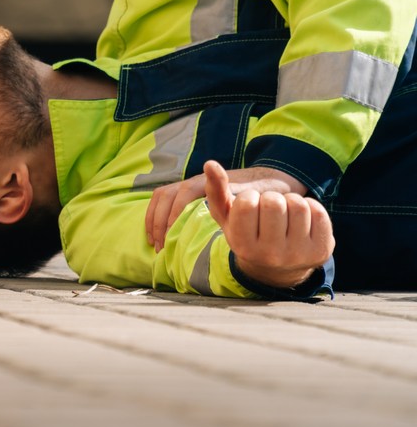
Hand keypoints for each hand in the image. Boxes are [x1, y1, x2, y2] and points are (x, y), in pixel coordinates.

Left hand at [145, 165, 306, 251]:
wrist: (275, 186)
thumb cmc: (246, 205)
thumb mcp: (220, 215)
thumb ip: (201, 223)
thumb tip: (180, 246)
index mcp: (192, 189)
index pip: (161, 198)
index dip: (153, 218)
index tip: (153, 242)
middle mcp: (196, 182)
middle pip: (163, 195)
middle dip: (156, 221)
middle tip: (158, 246)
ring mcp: (208, 180)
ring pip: (175, 193)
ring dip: (167, 217)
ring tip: (167, 240)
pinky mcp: (220, 181)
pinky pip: (194, 191)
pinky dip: (183, 208)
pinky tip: (182, 226)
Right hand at [203, 160, 333, 288]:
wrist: (277, 267)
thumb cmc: (248, 233)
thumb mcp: (228, 217)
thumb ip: (215, 191)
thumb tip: (210, 164)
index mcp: (242, 246)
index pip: (247, 203)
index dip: (249, 198)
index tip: (249, 209)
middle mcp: (269, 255)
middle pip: (274, 202)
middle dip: (271, 198)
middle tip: (269, 210)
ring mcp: (297, 255)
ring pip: (298, 205)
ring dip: (291, 201)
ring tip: (285, 213)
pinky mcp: (321, 251)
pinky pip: (318, 211)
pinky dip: (310, 207)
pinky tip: (302, 220)